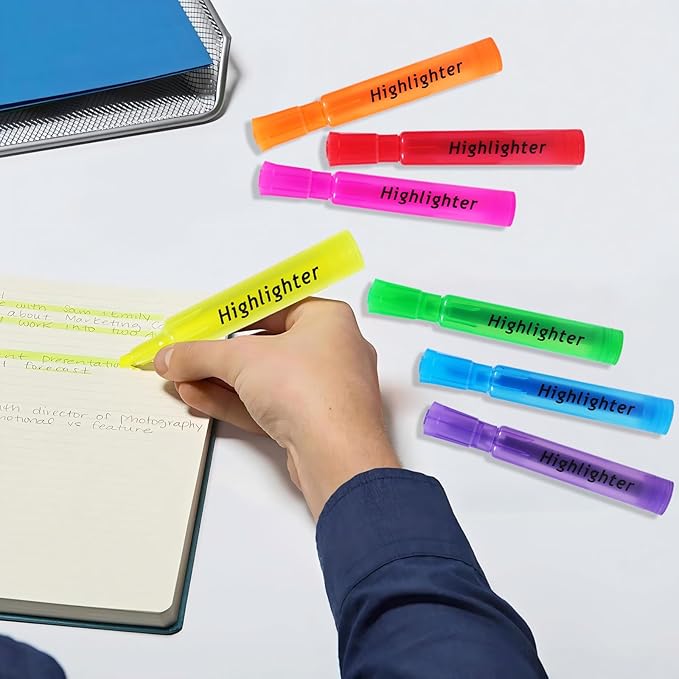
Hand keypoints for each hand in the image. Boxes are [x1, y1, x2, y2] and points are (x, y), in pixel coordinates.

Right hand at [154, 298, 399, 518]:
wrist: (336, 455)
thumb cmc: (304, 387)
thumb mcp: (241, 359)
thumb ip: (199, 354)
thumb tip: (169, 357)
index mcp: (329, 320)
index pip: (274, 308)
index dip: (233, 316)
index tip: (202, 324)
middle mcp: (332, 351)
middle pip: (265, 347)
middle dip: (219, 356)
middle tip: (185, 356)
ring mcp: (324, 391)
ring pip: (264, 381)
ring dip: (220, 380)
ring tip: (179, 378)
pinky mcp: (314, 424)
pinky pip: (269, 406)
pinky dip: (234, 401)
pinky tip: (197, 397)